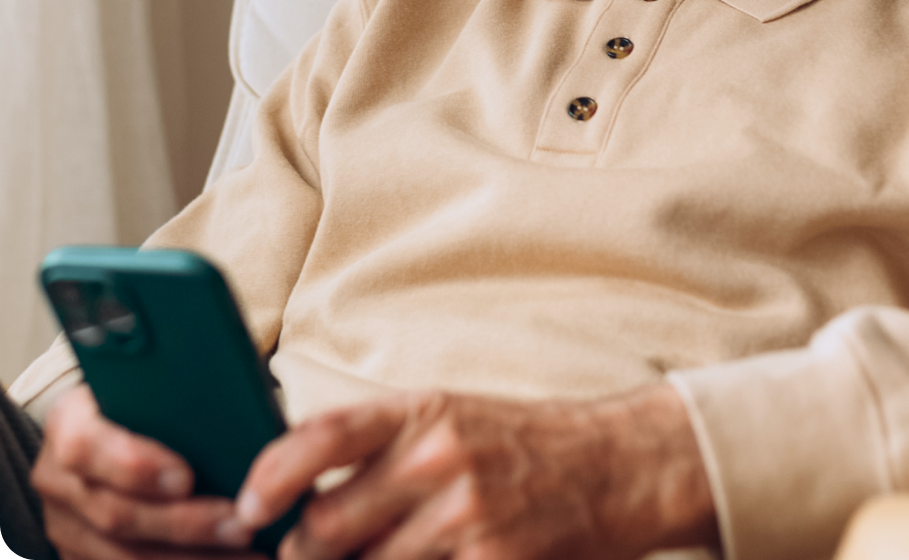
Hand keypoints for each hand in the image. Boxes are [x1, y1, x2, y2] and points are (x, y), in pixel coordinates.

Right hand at [31, 384, 261, 558]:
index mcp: (68, 421)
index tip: (187, 478)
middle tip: (241, 526)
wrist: (109, 423)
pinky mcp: (77, 555)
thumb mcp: (148, 383)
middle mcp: (57, 478)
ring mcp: (64, 525)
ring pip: (123, 556)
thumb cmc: (142, 397)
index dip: (134, 467)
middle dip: (184, 525)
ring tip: (247, 557)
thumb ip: (174, 395)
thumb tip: (236, 409)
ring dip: (190, 559)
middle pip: (115, 514)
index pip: (86, 446)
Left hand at [235, 384, 716, 559]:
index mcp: (422, 410)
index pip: (320, 435)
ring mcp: (467, 517)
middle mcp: (438, 457)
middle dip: (302, 557)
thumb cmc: (522, 442)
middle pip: (325, 527)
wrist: (616, 466)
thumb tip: (299, 486)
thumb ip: (381, 443)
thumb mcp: (451, 417)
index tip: (246, 509)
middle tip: (303, 558)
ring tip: (378, 556)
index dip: (269, 476)